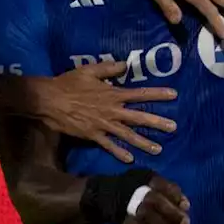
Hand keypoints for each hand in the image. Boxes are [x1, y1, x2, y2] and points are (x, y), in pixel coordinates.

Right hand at [35, 61, 176, 162]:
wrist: (49, 100)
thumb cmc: (68, 83)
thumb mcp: (88, 70)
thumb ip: (108, 68)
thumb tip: (125, 65)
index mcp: (112, 94)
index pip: (140, 94)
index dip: (158, 94)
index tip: (174, 95)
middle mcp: (111, 110)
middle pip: (139, 117)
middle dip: (157, 122)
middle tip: (174, 128)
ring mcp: (103, 125)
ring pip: (127, 135)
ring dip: (143, 142)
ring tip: (158, 149)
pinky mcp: (92, 135)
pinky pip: (109, 145)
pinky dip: (119, 152)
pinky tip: (130, 159)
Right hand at [123, 175, 190, 223]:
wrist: (105, 195)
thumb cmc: (133, 186)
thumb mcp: (149, 180)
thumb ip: (166, 189)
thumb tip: (183, 204)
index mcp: (148, 179)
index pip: (166, 187)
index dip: (178, 198)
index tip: (186, 207)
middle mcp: (140, 191)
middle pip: (159, 202)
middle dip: (174, 214)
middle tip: (186, 223)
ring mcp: (131, 206)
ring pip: (150, 217)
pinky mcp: (125, 218)